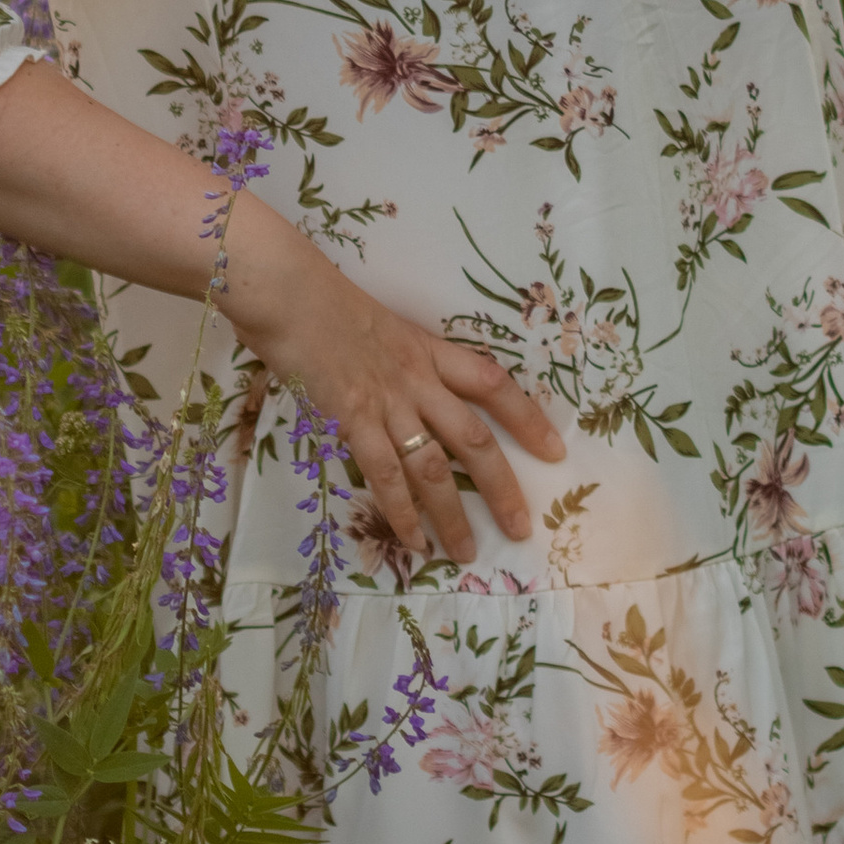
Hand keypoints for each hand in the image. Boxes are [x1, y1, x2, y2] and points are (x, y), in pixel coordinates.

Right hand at [225, 234, 565, 565]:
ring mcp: (386, 402)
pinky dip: (400, 513)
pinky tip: (413, 542)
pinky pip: (384, 475)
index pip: (493, 385)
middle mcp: (418, 380)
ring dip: (452, 515)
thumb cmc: (327, 304)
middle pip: (474, 439)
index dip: (528, 419)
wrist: (288, 292)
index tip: (554, 451)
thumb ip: (404, 362)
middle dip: (502, 486)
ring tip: (466, 552)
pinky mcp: (352, 420)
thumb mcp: (384, 327)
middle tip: (521, 527)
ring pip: (432, 467)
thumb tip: (415, 398)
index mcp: (430, 351)